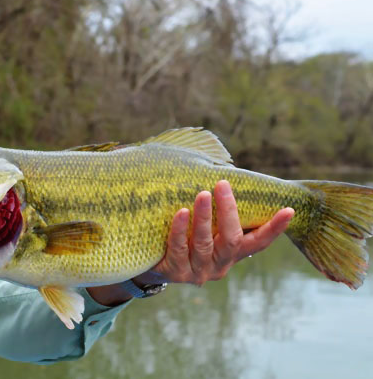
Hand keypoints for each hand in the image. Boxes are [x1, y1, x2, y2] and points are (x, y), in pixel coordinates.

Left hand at [143, 180, 293, 284]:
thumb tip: (227, 172)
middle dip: (228, 211)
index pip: (259, 242)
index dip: (275, 228)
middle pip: (231, 240)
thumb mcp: (209, 229)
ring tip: (202, 194)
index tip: (289, 210)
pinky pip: (179, 248)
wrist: (156, 266)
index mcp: (233, 254)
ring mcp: (198, 271)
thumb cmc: (188, 238)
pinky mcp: (175, 272)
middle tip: (222, 183)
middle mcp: (220, 265)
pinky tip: (181, 212)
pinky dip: (180, 230)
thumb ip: (221, 213)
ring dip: (204, 217)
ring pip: (205, 243)